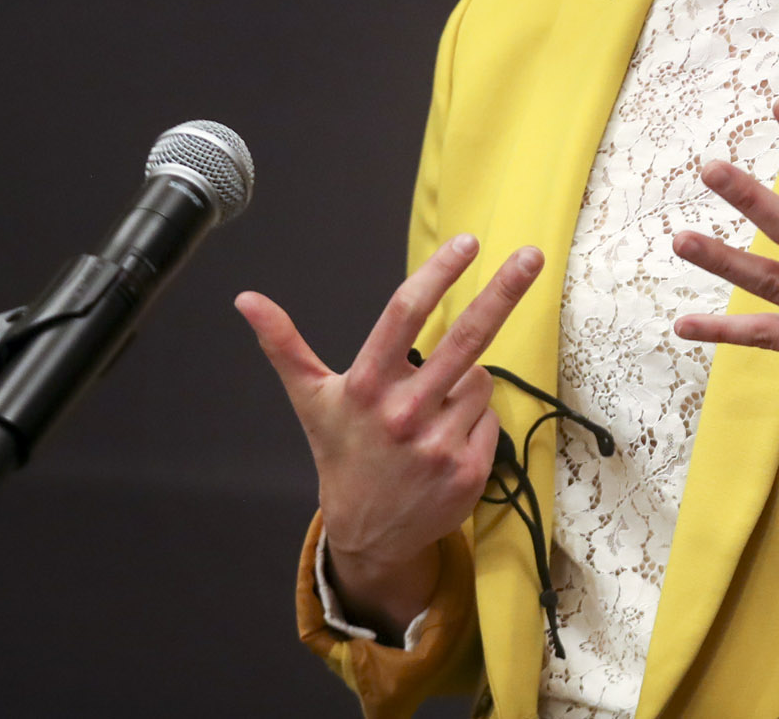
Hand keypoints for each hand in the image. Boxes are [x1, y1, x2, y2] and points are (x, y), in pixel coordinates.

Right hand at [235, 236, 542, 637]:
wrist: (368, 536)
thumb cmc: (342, 453)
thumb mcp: (311, 400)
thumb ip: (284, 345)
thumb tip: (245, 299)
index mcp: (366, 387)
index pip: (404, 316)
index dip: (437, 275)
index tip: (467, 243)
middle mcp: (403, 413)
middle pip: (465, 338)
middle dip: (502, 292)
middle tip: (532, 255)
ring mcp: (439, 443)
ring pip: (481, 378)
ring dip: (467, 382)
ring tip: (433, 411)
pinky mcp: (469, 469)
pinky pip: (491, 415)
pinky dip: (475, 418)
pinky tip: (447, 439)